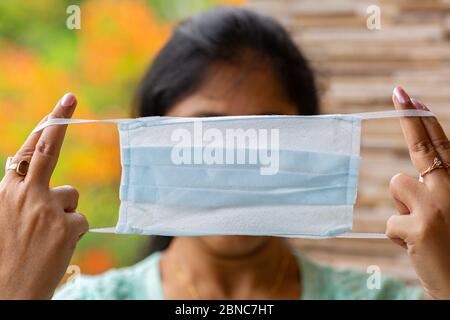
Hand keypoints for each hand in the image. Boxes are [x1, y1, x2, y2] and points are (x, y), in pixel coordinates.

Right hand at [0, 93, 87, 299]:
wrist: (6, 293)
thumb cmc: (5, 256)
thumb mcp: (5, 217)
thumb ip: (20, 194)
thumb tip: (36, 176)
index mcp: (5, 191)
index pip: (28, 151)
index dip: (46, 125)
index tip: (61, 106)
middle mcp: (24, 194)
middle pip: (48, 150)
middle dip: (58, 121)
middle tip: (69, 98)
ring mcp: (47, 209)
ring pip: (71, 197)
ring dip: (64, 214)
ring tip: (46, 238)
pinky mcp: (66, 227)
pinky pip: (80, 220)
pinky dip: (72, 232)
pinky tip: (57, 248)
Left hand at [387, 86, 449, 299]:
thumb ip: (434, 191)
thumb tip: (405, 177)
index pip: (440, 146)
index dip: (424, 120)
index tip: (410, 98)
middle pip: (422, 147)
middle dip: (410, 117)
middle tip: (400, 91)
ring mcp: (436, 206)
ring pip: (397, 185)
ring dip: (402, 206)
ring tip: (422, 229)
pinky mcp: (419, 226)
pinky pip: (391, 221)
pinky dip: (398, 234)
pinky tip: (417, 247)